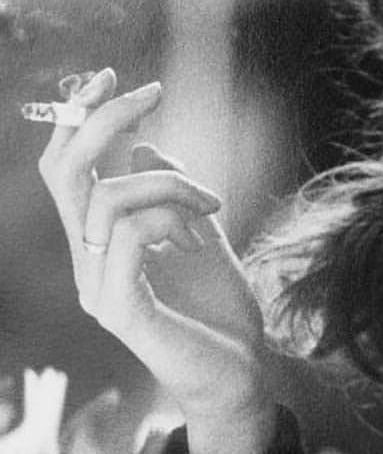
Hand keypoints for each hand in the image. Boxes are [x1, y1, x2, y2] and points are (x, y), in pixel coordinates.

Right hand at [36, 68, 276, 453]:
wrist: (245, 376)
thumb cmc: (223, 314)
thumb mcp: (202, 238)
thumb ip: (172, 195)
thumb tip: (142, 147)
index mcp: (99, 243)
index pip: (68, 170)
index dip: (80, 118)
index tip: (112, 77)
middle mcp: (87, 262)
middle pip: (66, 173)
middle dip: (103, 120)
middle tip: (152, 91)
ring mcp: (98, 288)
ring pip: (104, 199)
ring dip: (167, 182)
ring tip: (212, 203)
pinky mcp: (121, 311)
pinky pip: (123, 238)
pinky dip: (164, 217)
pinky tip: (197, 231)